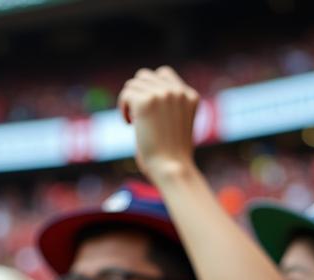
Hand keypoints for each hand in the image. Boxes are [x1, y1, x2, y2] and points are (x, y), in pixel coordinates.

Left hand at [117, 66, 199, 182]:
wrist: (172, 170)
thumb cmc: (172, 158)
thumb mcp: (177, 126)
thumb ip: (169, 108)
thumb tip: (145, 95)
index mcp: (190, 96)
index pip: (164, 75)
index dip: (151, 90)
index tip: (149, 112)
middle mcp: (178, 91)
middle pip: (146, 76)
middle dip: (138, 95)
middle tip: (139, 119)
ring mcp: (163, 94)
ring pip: (134, 83)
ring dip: (129, 101)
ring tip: (133, 122)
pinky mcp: (146, 101)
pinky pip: (126, 93)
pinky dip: (123, 108)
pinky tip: (129, 124)